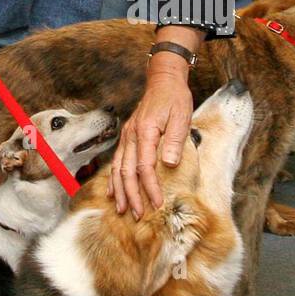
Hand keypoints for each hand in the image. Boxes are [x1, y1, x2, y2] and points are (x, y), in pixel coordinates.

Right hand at [109, 70, 192, 217]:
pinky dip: (113, 178)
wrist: (164, 80)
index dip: (150, 187)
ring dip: (120, 191)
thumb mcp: (181, 116)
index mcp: (145, 131)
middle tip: (138, 215)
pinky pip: (116, 161)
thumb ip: (175, 141)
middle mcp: (132, 135)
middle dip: (132, 195)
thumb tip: (169, 164)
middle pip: (127, 171)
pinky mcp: (127, 137)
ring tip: (122, 209)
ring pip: (117, 168)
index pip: (144, 166)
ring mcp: (127, 136)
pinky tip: (113, 192)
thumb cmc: (175, 98)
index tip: (157, 203)